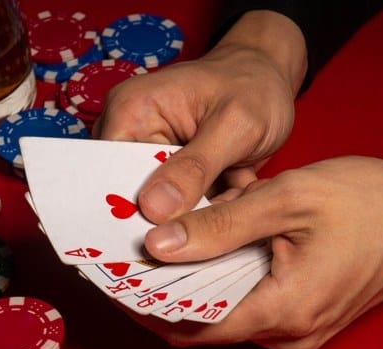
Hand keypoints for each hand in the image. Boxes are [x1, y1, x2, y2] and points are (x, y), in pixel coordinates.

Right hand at [94, 10, 307, 222]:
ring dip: (203, 212)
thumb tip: (153, 209)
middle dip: (177, 216)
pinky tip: (239, 190)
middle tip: (217, 216)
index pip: (111, 175)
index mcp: (131, 112)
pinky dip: (214, 209)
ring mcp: (152, 158)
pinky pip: (185, 209)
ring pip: (164, 210)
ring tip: (237, 193)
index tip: (167, 236)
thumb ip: (196, 167)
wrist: (271, 79)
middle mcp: (132, 135)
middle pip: (134, 198)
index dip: (133, 212)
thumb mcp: (234, 124)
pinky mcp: (173, 177)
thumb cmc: (253, 87)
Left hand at [129, 157, 382, 348]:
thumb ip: (219, 224)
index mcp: (284, 312)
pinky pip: (250, 308)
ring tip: (178, 232)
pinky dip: (226, 280)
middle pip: (203, 324)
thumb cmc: (369, 201)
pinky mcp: (306, 323)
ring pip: (225, 315)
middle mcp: (289, 338)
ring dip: (198, 280)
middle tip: (135, 242)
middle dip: (165, 287)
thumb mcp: (288, 198)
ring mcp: (300, 335)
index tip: (111, 272)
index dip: (143, 301)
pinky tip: (219, 240)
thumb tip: (158, 245)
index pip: (188, 326)